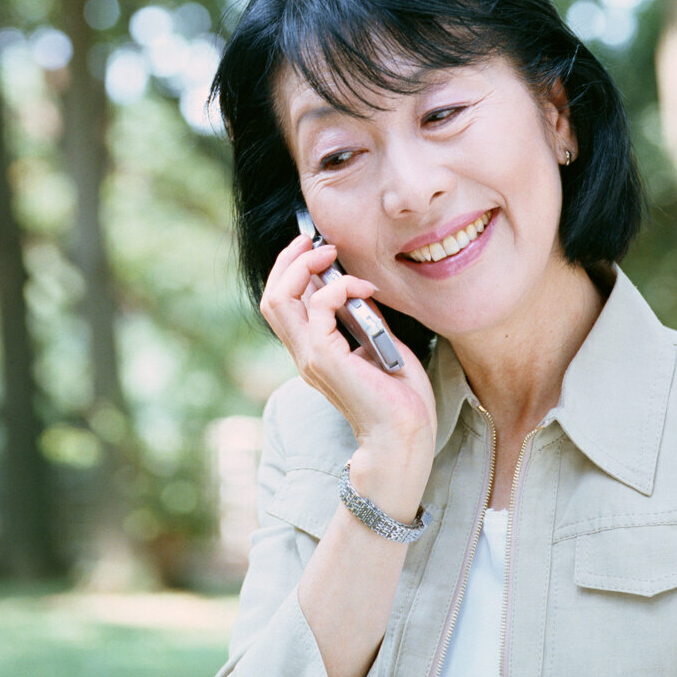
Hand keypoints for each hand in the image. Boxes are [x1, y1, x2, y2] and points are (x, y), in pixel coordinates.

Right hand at [260, 232, 436, 470]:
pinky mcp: (326, 357)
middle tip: (315, 242)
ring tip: (329, 253)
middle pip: (271, 298)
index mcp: (313, 352)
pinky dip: (340, 286)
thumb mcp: (377, 343)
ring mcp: (310, 357)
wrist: (404, 434)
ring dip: (303, 266)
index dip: (292, 271)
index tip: (316, 248)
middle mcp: (304, 354)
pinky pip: (319, 306)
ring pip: (278, 299)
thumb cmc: (399, 398)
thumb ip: (361, 317)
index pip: (283, 304)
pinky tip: (365, 289)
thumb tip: (355, 287)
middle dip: (289, 260)